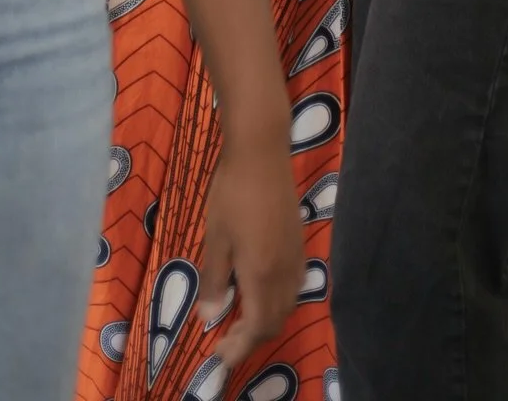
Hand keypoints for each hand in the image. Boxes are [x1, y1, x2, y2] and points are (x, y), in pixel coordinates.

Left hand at [201, 133, 304, 369]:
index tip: (220, 356)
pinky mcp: (299, 240)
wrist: (261, 151)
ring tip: (240, 318)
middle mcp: (285, 270)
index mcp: (262, 274)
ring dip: (267, 319)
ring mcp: (296, 254)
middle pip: (276, 320)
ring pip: (289, 303)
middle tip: (225, 340)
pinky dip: (277, 299)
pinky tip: (259, 289)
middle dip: (253, 338)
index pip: (258, 327)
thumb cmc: (232, 192)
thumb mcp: (215, 237)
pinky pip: (294, 284)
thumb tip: (208, 316)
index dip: (240, 347)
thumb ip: (214, 280)